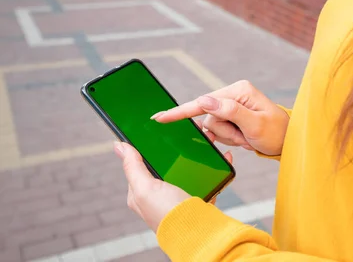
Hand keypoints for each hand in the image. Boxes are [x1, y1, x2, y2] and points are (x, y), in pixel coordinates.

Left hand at [114, 141, 232, 231]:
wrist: (200, 233)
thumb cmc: (168, 214)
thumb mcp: (145, 188)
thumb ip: (132, 166)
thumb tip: (118, 145)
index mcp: (143, 193)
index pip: (142, 163)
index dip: (150, 147)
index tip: (161, 131)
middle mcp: (160, 195)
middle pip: (168, 164)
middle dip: (179, 148)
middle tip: (189, 133)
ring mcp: (181, 196)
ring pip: (189, 168)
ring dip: (199, 154)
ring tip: (208, 140)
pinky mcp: (200, 198)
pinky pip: (207, 178)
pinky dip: (215, 167)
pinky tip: (222, 157)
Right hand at [153, 80, 288, 155]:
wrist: (288, 141)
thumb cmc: (277, 133)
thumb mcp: (255, 124)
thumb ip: (230, 111)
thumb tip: (204, 100)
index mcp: (238, 91)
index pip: (204, 102)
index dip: (181, 111)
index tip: (159, 117)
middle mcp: (233, 94)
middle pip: (208, 118)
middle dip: (225, 133)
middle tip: (245, 138)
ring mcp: (231, 105)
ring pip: (213, 127)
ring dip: (229, 138)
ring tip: (248, 138)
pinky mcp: (231, 116)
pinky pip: (219, 131)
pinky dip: (230, 138)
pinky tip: (244, 138)